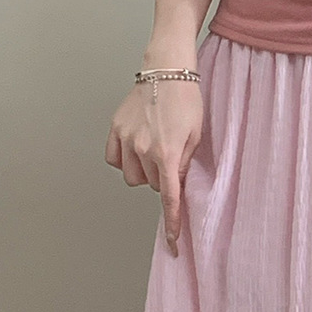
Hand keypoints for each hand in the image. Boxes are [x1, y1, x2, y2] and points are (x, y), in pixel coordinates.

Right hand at [105, 76, 202, 257]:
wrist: (166, 70)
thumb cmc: (187, 100)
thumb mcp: (196, 136)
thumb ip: (185, 164)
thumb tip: (177, 186)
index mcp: (166, 152)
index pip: (169, 197)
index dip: (173, 221)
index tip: (173, 242)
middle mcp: (142, 148)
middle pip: (150, 185)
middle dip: (161, 178)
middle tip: (170, 157)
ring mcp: (126, 138)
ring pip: (132, 177)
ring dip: (143, 171)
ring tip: (153, 151)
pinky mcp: (115, 128)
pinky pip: (114, 160)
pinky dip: (124, 160)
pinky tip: (135, 149)